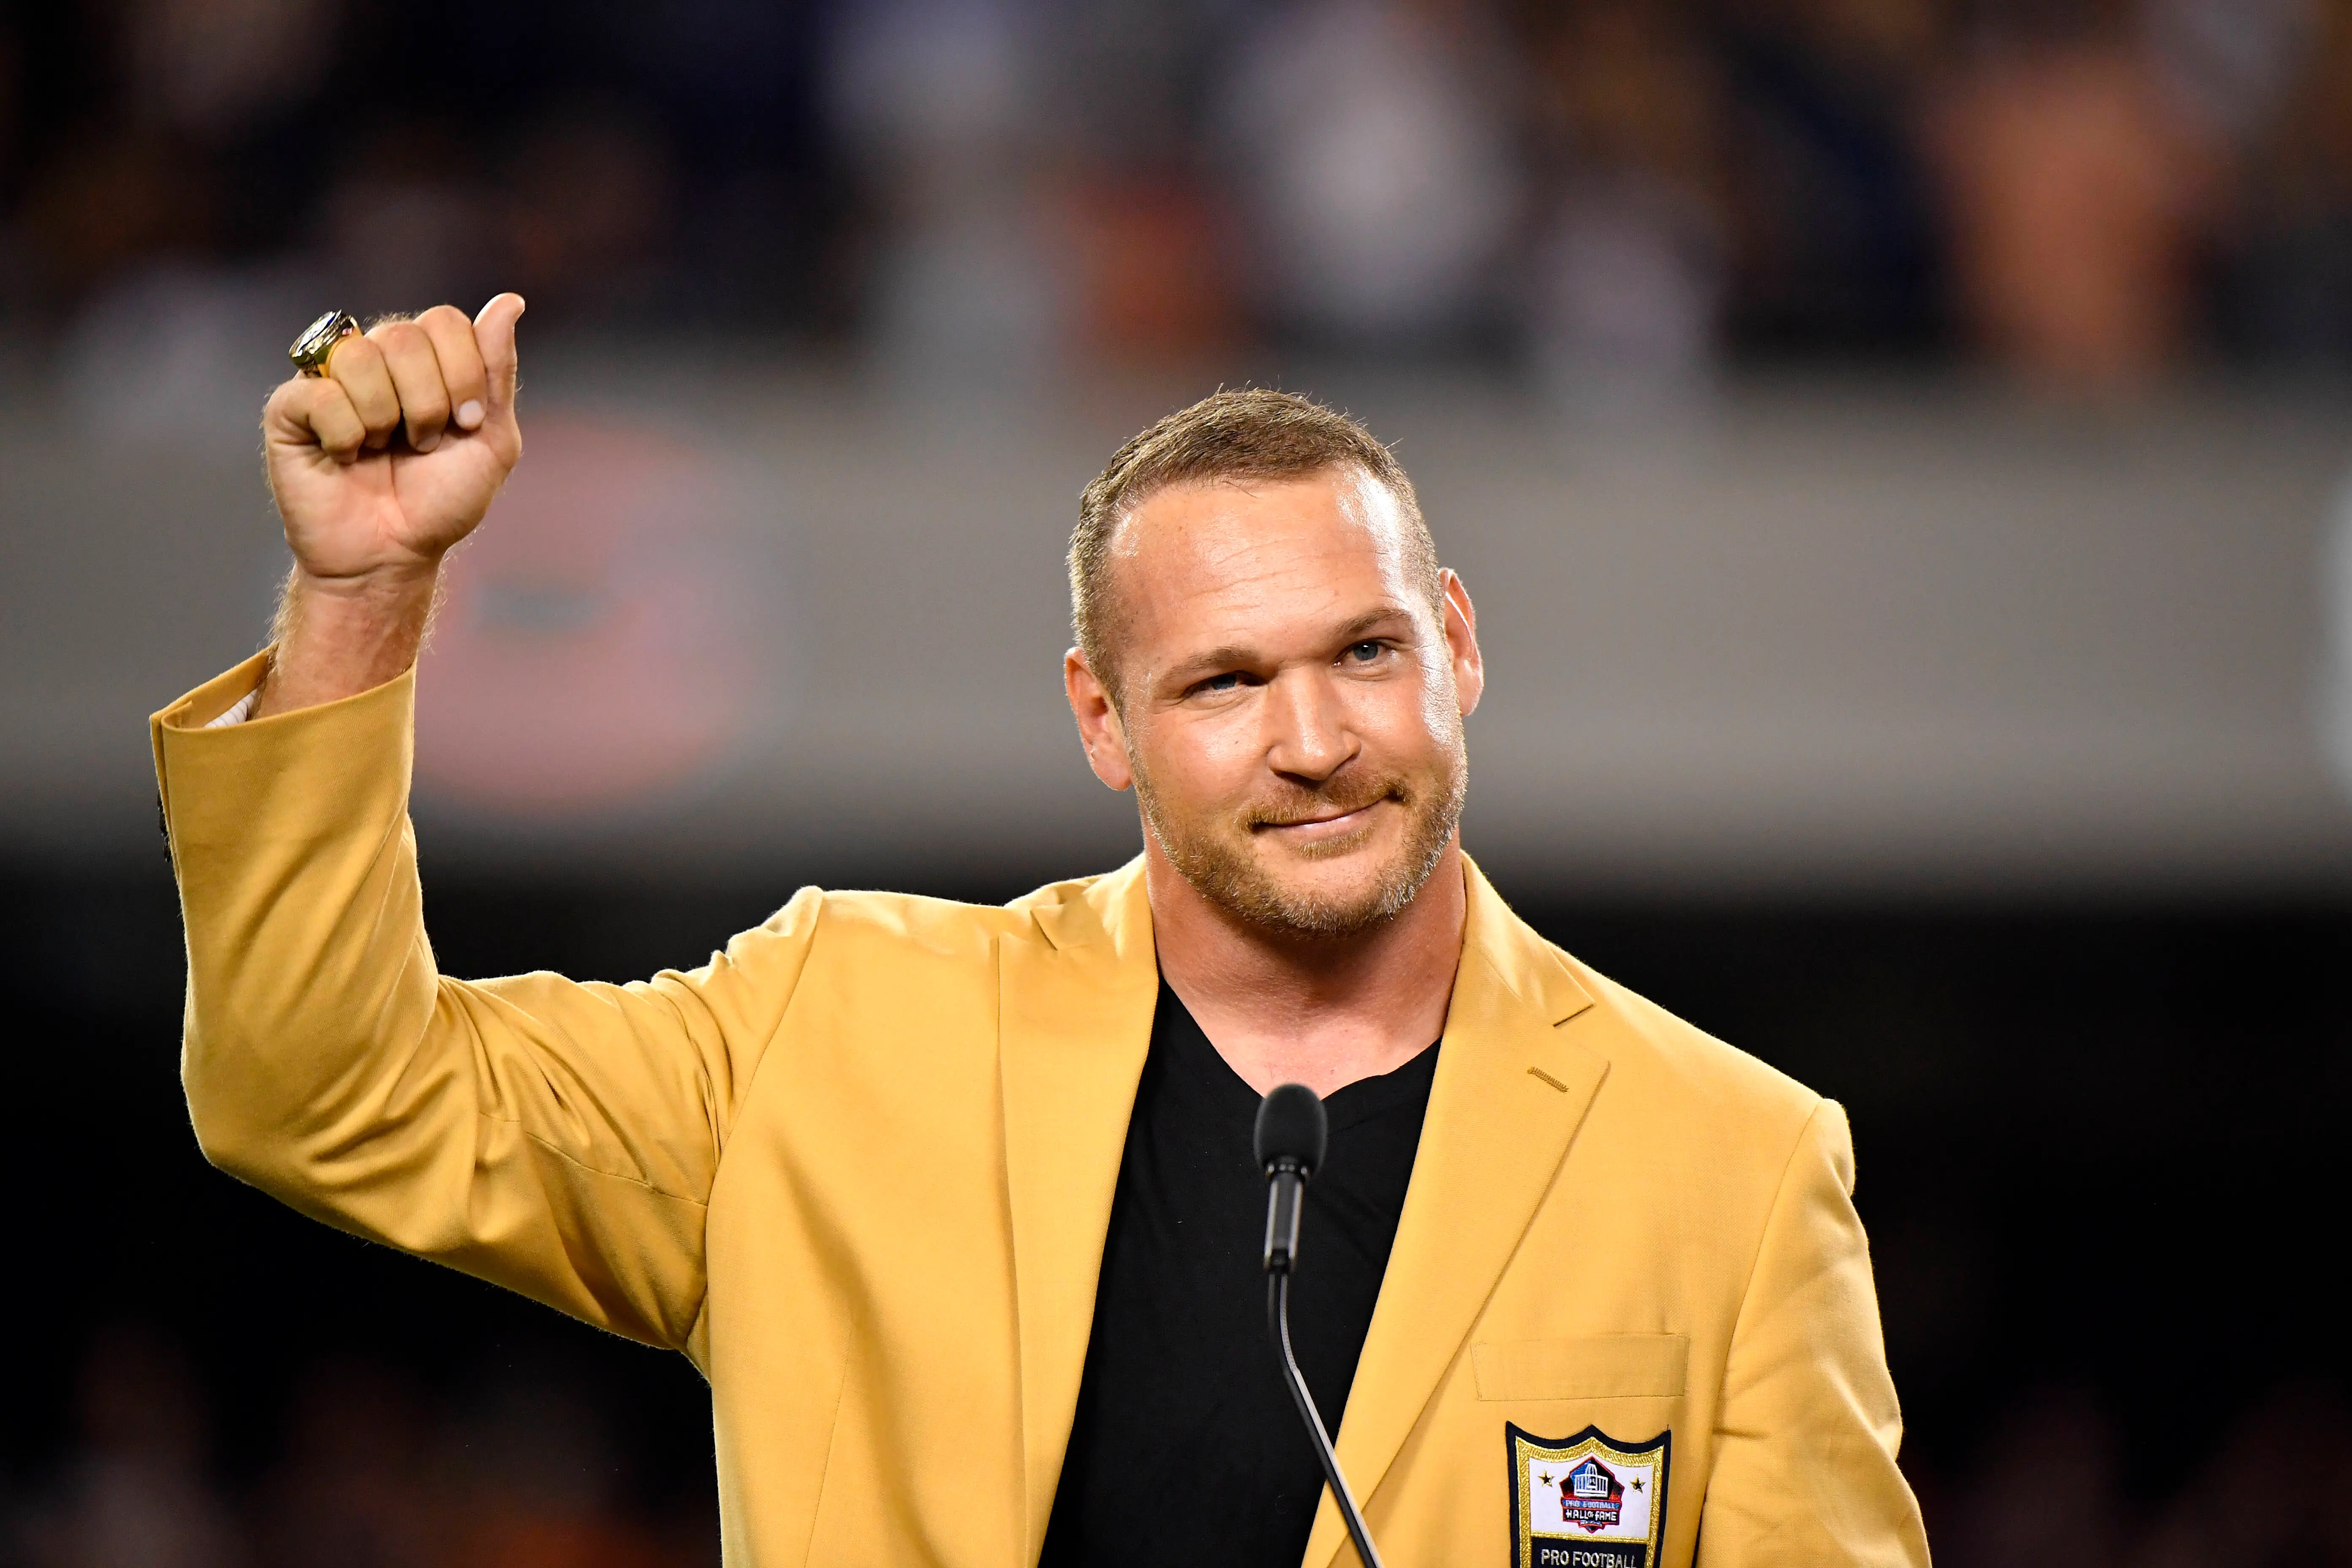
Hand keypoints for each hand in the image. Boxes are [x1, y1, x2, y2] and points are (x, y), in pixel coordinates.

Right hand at [249, 294, 523, 716]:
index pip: (445, 322)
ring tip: (383, 450)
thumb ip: (496, 370)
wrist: (393, 553)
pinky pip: (321, 394)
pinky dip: (346, 435)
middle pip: (405, 335)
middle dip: (429, 402)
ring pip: (361, 357)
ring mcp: (329, 379)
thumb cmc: (441, 501)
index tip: (465, 424)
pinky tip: (345, 456)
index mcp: (423, 360)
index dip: (462, 373)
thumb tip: (511, 301)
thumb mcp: (490, 439)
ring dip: (387, 419)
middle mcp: (375, 359)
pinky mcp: (290, 408)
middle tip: (423, 445)